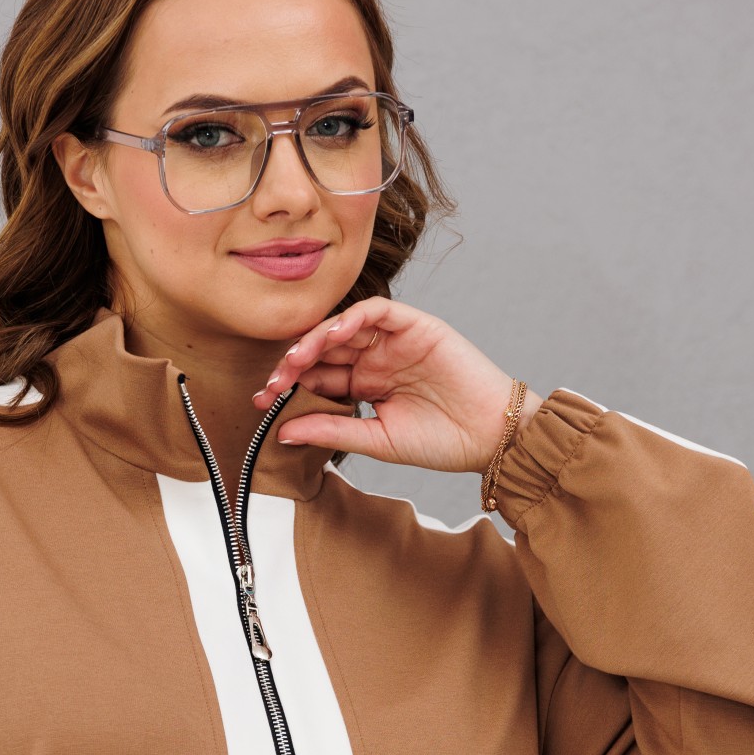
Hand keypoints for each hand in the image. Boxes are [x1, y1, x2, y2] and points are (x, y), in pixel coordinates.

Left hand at [252, 295, 544, 473]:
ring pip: (346, 327)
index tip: (263, 401)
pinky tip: (334, 332)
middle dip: (295, 362)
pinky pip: (379, 312)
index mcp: (366, 385)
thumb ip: (332, 430)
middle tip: (273, 381)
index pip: (319, 376)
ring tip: (295, 359)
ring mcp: (395, 341)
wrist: (490, 437)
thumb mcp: (377, 440)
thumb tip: (282, 432)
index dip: (290, 385)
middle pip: (325, 349)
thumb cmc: (442, 442)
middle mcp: (377, 359)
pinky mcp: (417, 326)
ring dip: (317, 338)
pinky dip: (354, 317)